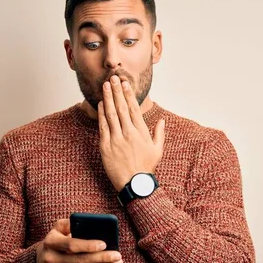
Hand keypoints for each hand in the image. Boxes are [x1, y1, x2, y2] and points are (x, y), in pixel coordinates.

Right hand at [36, 219, 122, 262]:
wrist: (40, 262)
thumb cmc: (56, 240)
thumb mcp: (58, 228)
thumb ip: (71, 223)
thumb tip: (90, 224)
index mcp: (50, 242)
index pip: (71, 245)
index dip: (88, 245)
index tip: (104, 244)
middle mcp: (51, 258)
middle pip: (81, 259)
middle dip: (102, 258)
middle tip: (118, 255)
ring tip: (118, 262)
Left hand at [98, 75, 164, 191]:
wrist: (135, 184)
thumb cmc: (146, 168)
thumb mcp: (157, 150)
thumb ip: (159, 134)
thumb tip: (161, 121)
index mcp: (141, 132)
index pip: (134, 108)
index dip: (129, 94)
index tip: (125, 84)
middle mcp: (128, 133)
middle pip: (122, 108)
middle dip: (117, 91)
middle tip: (113, 78)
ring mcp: (116, 139)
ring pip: (111, 114)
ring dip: (108, 99)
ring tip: (105, 86)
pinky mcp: (106, 146)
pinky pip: (103, 127)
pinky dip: (101, 114)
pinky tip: (100, 104)